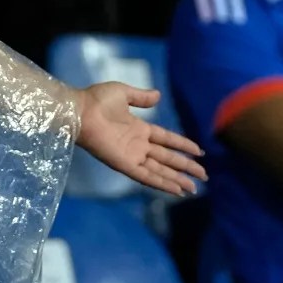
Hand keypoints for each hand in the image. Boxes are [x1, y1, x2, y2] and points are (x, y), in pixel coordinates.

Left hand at [76, 83, 205, 197]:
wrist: (79, 110)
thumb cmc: (95, 100)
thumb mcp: (123, 93)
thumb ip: (141, 97)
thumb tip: (157, 96)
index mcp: (138, 129)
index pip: (166, 139)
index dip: (183, 145)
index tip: (199, 152)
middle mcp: (137, 145)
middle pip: (167, 159)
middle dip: (185, 167)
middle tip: (203, 176)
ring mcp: (131, 155)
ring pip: (160, 171)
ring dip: (177, 180)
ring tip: (194, 188)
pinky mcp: (124, 164)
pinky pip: (147, 176)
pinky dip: (161, 183)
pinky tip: (176, 189)